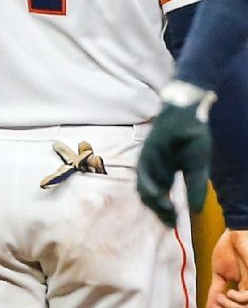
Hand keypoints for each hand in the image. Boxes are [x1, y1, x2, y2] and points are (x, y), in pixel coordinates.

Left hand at [137, 82, 215, 226]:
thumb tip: (196, 211)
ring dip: (154, 202)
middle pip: (149, 198)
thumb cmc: (192, 141)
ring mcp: (147, 164)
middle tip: (170, 223)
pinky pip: (142, 174)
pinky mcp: (144, 155)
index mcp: (164, 176)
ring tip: (168, 212)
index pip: (160, 200)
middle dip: (159, 211)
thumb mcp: (198, 168)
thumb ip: (195, 187)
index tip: (173, 224)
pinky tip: (160, 195)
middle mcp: (152, 172)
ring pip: (143, 188)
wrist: (186, 116)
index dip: (165, 213)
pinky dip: (149, 186)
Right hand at [209, 230, 247, 307]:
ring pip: (246, 306)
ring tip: (221, 298)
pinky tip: (231, 292)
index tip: (213, 307)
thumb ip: (215, 289)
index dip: (226, 307)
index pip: (238, 304)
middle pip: (242, 307)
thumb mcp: (219, 273)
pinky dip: (238, 298)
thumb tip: (208, 302)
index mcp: (244, 288)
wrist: (237, 233)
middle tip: (217, 303)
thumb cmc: (230, 247)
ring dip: (231, 306)